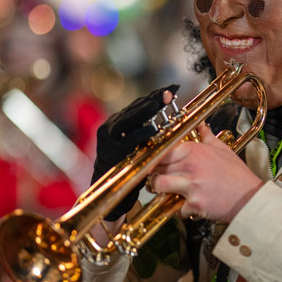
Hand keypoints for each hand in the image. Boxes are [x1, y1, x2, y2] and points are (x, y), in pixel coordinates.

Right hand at [92, 85, 177, 220]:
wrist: (111, 193)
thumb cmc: (131, 167)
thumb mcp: (139, 146)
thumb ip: (149, 131)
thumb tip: (170, 114)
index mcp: (118, 124)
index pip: (139, 105)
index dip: (155, 96)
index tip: (172, 89)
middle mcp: (110, 128)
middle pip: (135, 110)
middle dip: (152, 100)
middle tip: (168, 93)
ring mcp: (109, 141)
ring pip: (128, 121)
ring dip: (144, 112)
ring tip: (158, 104)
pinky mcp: (110, 154)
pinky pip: (127, 142)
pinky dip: (140, 135)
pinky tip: (152, 130)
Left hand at [146, 122, 263, 222]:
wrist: (250, 198)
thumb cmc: (237, 175)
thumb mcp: (223, 150)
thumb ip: (207, 137)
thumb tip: (201, 125)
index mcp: (195, 150)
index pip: (163, 150)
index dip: (154, 157)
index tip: (153, 161)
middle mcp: (191, 165)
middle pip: (156, 167)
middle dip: (154, 173)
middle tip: (158, 177)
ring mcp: (191, 185)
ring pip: (158, 185)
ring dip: (159, 189)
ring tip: (166, 191)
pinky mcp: (194, 203)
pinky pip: (176, 207)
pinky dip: (182, 210)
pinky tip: (191, 206)